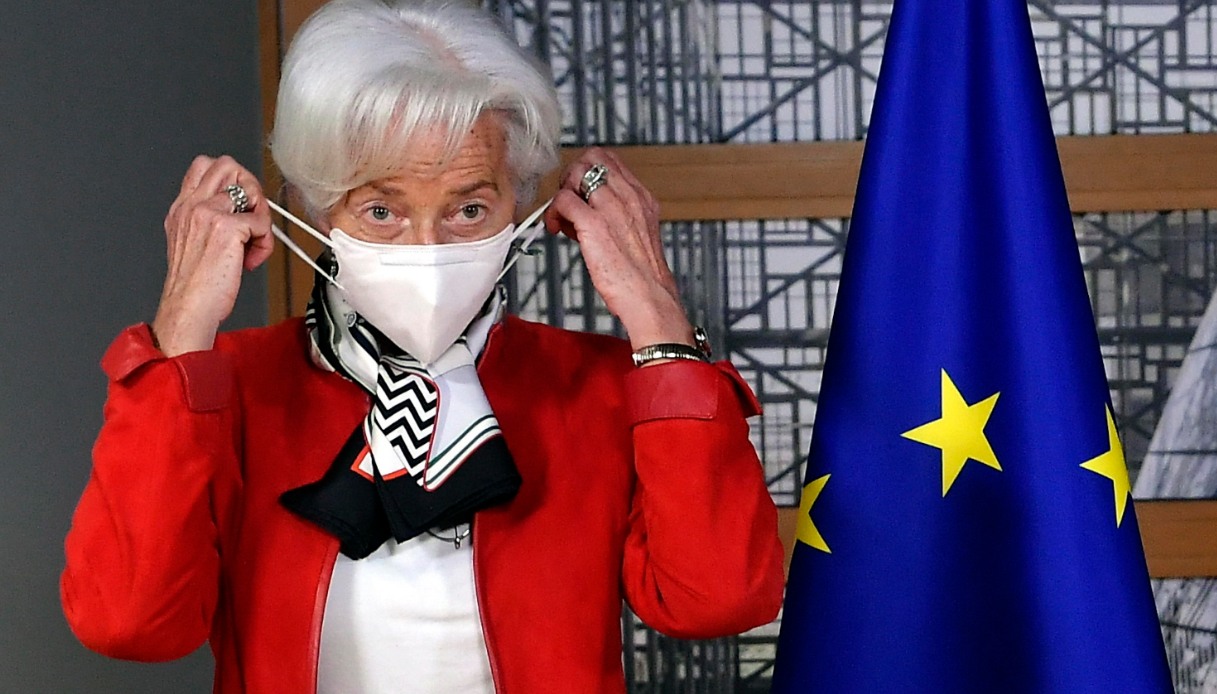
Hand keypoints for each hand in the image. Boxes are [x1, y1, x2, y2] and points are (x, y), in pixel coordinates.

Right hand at [152, 156, 272, 356]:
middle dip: (250, 188)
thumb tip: (243, 215)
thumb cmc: (195, 286)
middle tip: (252, 217)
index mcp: (182, 209)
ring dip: (260, 212)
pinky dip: (265, 243)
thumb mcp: (192, 244)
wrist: (188, 309)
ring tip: (253, 239)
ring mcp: (207, 213)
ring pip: (248, 186)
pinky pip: (261, 221)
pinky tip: (251, 260)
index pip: (204, 166)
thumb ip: (208, 222)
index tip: (241, 207)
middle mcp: (192, 206)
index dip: (232, 180)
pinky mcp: (227, 227)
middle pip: (228, 165)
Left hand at [542, 148, 693, 350]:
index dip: (587, 172)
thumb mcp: (638, 234)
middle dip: (572, 178)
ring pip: (574, 175)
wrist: (650, 297)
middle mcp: (627, 197)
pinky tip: (557, 229)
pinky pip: (563, 200)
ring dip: (561, 195)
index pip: (609, 160)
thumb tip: (586, 211)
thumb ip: (617, 217)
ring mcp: (611, 207)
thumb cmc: (641, 276)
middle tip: (568, 203)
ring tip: (563, 219)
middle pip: (590, 159)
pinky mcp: (593, 223)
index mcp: (641, 197)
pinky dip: (553, 212)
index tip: (581, 193)